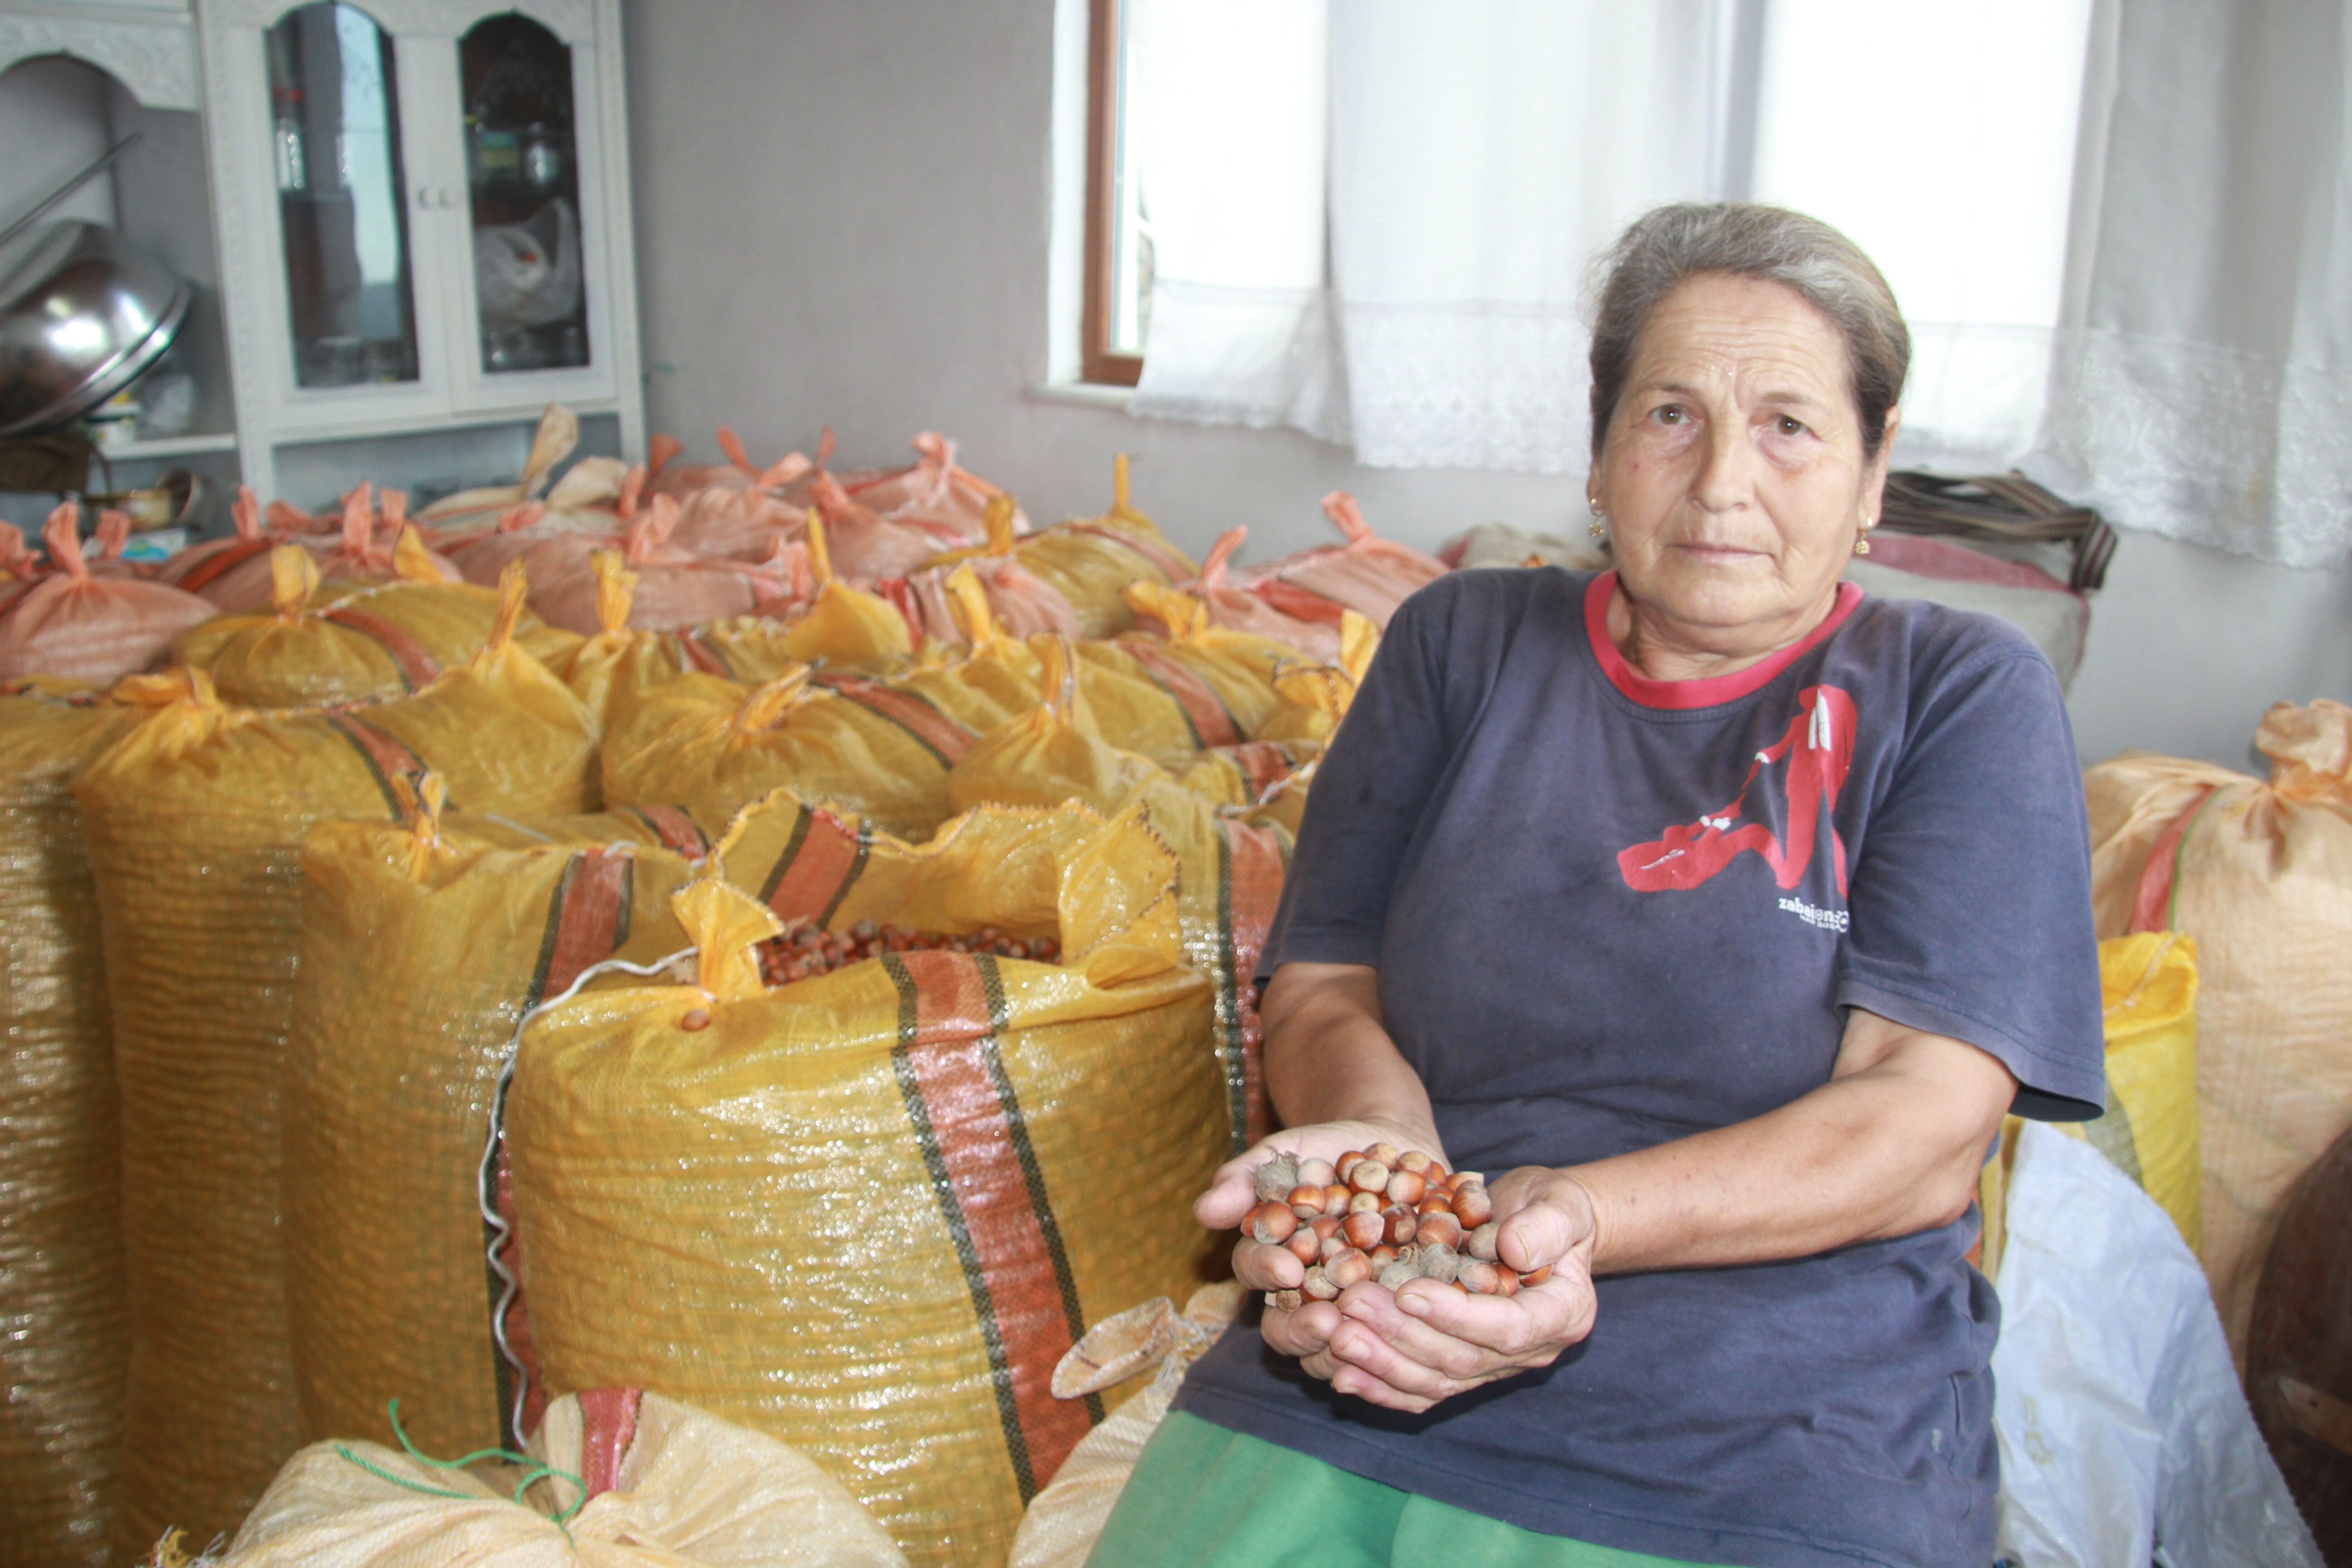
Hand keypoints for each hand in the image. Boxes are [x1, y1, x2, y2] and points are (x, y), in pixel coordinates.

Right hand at [1200, 1119, 1444, 1376]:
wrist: (1391, 1146)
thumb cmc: (1326, 1148)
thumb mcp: (1286, 1152)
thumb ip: (1247, 1178)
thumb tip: (1204, 1210)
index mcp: (1270, 1259)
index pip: (1254, 1275)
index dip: (1266, 1274)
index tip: (1287, 1268)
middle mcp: (1303, 1296)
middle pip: (1288, 1330)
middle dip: (1304, 1330)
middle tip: (1328, 1323)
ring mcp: (1347, 1310)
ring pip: (1335, 1352)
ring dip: (1349, 1350)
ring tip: (1369, 1334)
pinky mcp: (1393, 1316)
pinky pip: (1389, 1347)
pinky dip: (1398, 1350)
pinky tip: (1413, 1342)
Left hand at [1308, 1164, 1601, 1412]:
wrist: (1537, 1226)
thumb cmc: (1550, 1206)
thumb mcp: (1560, 1201)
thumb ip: (1546, 1225)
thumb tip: (1513, 1248)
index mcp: (1561, 1314)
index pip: (1508, 1328)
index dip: (1456, 1315)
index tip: (1408, 1292)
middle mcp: (1529, 1353)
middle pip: (1461, 1360)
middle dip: (1402, 1336)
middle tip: (1350, 1306)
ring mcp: (1493, 1368)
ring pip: (1435, 1382)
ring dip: (1382, 1363)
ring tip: (1336, 1337)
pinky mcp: (1461, 1371)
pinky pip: (1421, 1390)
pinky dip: (1381, 1387)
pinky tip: (1340, 1375)